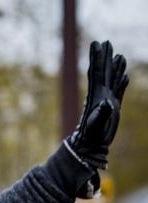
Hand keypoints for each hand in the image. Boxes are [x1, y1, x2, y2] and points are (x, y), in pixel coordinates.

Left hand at [69, 41, 127, 169]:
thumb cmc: (92, 136)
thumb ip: (102, 113)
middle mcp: (102, 95)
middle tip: (106, 42)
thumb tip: (107, 104)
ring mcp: (108, 101)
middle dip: (106, 57)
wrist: (93, 145)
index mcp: (96, 95)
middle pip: (105, 72)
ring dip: (116, 68)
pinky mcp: (114, 108)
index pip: (97, 72)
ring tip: (119, 55)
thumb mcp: (96, 124)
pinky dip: (122, 83)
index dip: (97, 58)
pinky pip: (119, 92)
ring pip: (113, 80)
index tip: (96, 43)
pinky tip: (125, 77)